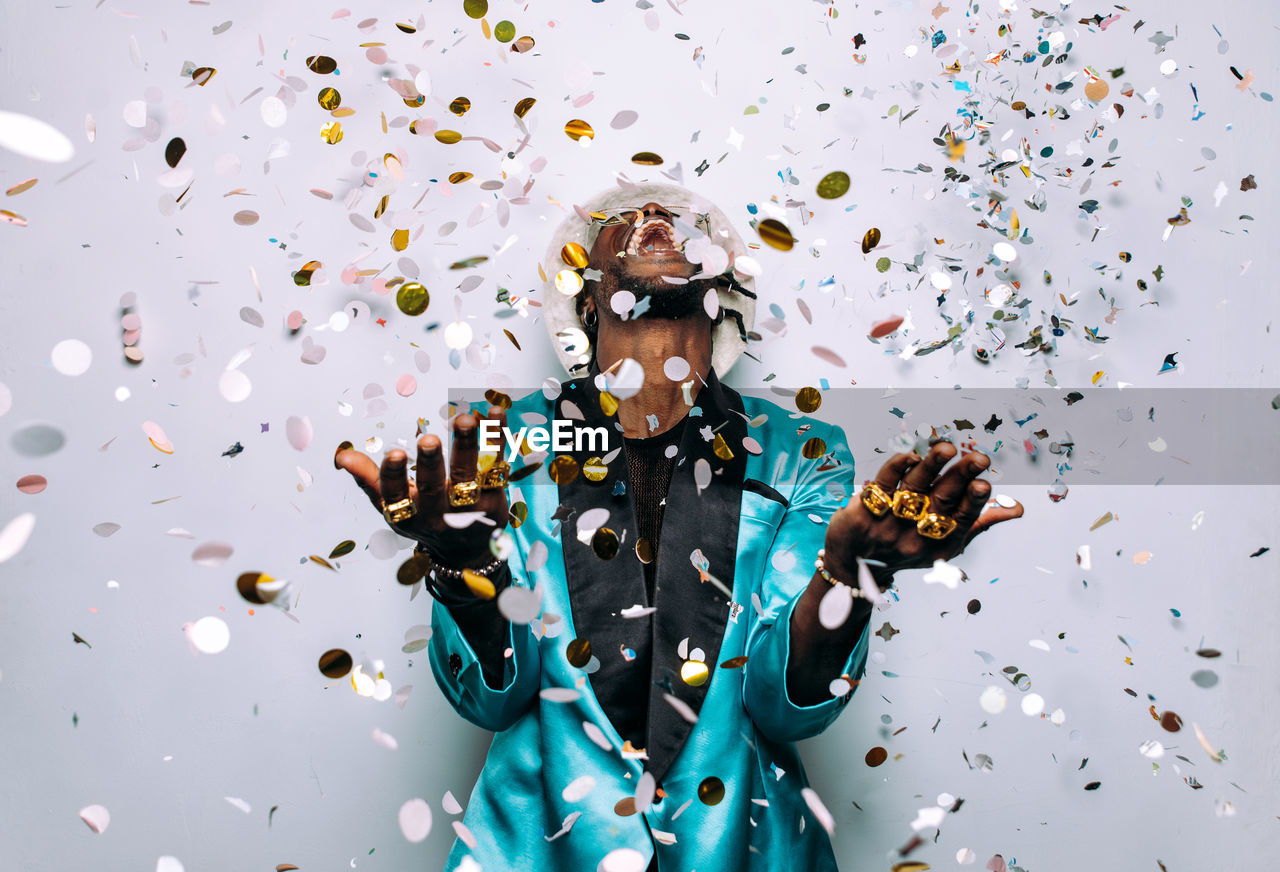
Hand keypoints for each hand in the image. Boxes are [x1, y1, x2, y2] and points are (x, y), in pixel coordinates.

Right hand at [336, 406, 510, 568]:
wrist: (469, 553)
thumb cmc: (425, 521)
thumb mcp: (395, 508)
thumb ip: (370, 481)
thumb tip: (342, 456)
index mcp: (406, 515)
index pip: (395, 497)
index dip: (393, 477)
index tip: (394, 454)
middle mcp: (437, 514)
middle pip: (433, 488)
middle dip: (431, 464)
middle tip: (428, 440)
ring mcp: (468, 509)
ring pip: (468, 476)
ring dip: (467, 446)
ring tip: (465, 419)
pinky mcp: (494, 498)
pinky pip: (497, 466)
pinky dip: (497, 439)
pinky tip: (496, 411)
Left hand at [823, 441, 1023, 581]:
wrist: (854, 566)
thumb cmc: (907, 547)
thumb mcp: (944, 543)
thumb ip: (978, 521)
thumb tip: (1016, 509)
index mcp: (941, 541)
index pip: (961, 519)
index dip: (973, 501)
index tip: (984, 484)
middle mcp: (916, 535)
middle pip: (941, 501)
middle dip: (960, 477)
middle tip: (978, 458)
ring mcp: (889, 524)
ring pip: (913, 490)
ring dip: (931, 467)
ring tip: (947, 448)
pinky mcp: (865, 511)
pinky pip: (883, 484)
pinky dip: (897, 468)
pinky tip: (911, 456)